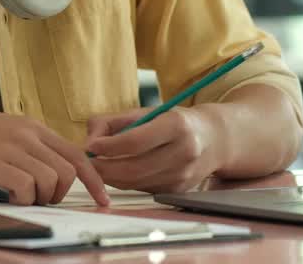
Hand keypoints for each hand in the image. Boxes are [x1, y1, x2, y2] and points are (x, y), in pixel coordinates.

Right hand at [0, 99, 109, 205]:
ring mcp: (12, 148)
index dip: (94, 179)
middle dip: (61, 194)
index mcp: (34, 128)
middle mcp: (28, 136)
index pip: (78, 154)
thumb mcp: (6, 131)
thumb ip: (29, 147)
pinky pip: (26, 188)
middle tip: (41, 199)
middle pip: (69, 171)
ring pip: (51, 180)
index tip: (103, 199)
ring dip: (41, 198)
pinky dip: (22, 200)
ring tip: (19, 197)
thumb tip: (49, 171)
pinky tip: (6, 196)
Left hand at [85, 105, 224, 192]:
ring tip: (101, 166)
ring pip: (135, 183)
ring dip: (112, 177)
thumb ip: (112, 122)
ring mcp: (183, 175)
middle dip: (104, 168)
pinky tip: (121, 172)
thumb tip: (88, 143)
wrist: (214, 139)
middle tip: (88, 163)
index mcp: (176, 125)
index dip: (108, 146)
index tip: (90, 146)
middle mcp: (184, 152)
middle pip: (133, 168)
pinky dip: (127, 182)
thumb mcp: (146, 112)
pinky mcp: (178, 191)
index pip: (135, 141)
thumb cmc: (174, 122)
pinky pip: (143, 190)